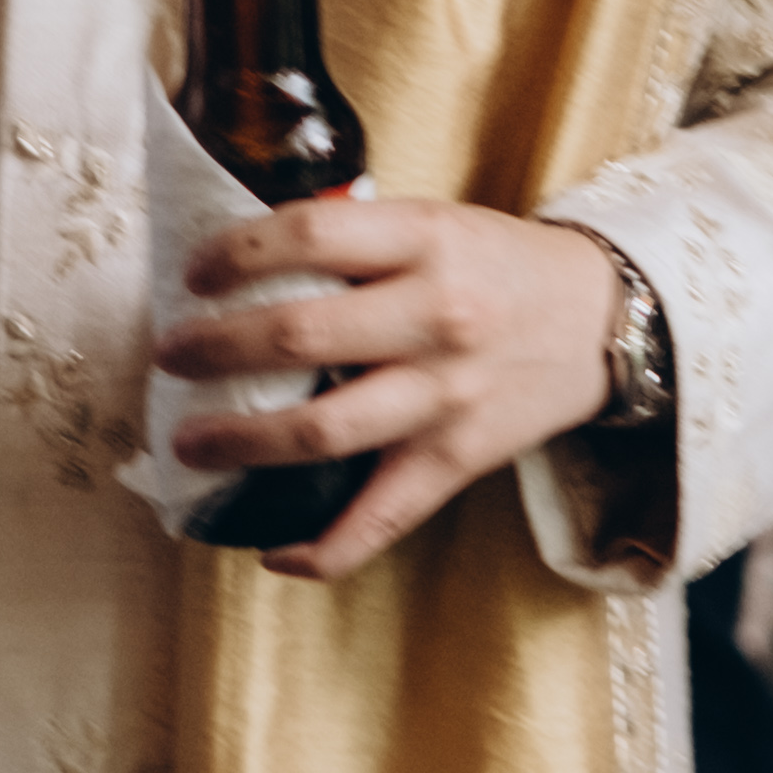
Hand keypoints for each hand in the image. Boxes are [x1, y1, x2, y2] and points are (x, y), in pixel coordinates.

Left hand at [152, 196, 635, 582]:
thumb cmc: (497, 264)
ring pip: (326, 431)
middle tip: (171, 357)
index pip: (311, 234)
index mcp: (425, 240)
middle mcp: (436, 316)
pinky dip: (323, 546)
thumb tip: (241, 264)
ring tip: (190, 445)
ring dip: (242, 444)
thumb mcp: (434, 222)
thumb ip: (355, 240)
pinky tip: (271, 550)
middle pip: (301, 336)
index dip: (236, 254)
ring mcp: (447, 395)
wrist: (602, 322)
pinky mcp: (458, 460)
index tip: (192, 274)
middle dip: (216, 351)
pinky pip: (382, 519)